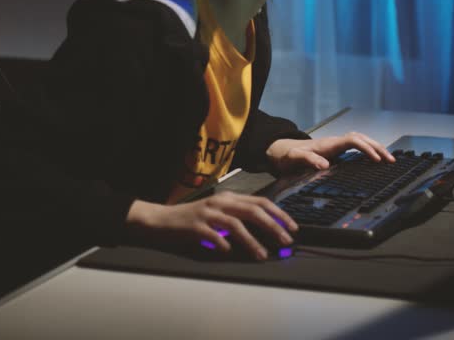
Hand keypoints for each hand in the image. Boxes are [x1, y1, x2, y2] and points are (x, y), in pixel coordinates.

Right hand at [125, 193, 297, 259]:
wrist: (161, 220)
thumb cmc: (192, 219)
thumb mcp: (217, 212)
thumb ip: (237, 217)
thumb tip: (265, 228)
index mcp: (228, 198)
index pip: (260, 201)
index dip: (279, 214)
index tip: (292, 227)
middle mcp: (220, 203)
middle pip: (253, 211)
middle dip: (273, 226)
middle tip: (285, 241)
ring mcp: (207, 214)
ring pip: (236, 225)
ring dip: (252, 241)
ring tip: (262, 255)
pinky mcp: (195, 226)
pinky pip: (213, 236)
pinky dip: (224, 245)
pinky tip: (229, 252)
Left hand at [266, 132, 395, 173]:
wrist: (282, 152)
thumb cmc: (288, 156)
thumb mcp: (294, 159)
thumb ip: (308, 159)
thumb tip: (326, 165)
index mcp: (328, 144)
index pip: (353, 140)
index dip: (366, 148)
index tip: (376, 160)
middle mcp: (335, 141)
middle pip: (362, 138)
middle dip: (378, 147)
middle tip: (391, 160)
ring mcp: (337, 144)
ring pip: (362, 140)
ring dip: (376, 147)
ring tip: (389, 159)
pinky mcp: (337, 150)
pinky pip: (358, 146)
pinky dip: (369, 150)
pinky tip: (376, 158)